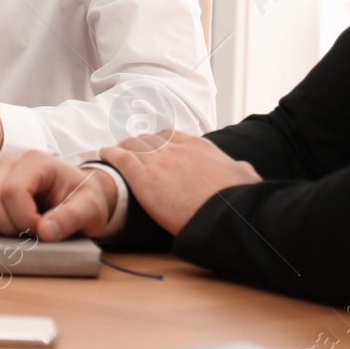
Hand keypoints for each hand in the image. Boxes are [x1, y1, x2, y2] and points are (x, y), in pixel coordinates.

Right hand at [0, 151, 117, 241]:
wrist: (79, 200)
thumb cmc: (84, 200)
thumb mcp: (90, 208)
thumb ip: (71, 218)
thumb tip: (45, 231)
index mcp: (35, 161)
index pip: (13, 191)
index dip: (25, 219)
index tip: (44, 230)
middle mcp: (9, 165)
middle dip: (9, 226)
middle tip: (33, 233)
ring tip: (24, 231)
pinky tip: (11, 231)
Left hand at [99, 131, 259, 235]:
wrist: (226, 213)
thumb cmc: (238, 199)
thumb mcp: (246, 176)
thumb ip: (241, 169)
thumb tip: (243, 168)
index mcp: (199, 146)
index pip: (172, 135)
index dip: (160, 140)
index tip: (154, 146)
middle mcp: (176, 149)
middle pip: (150, 139)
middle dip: (139, 143)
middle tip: (130, 149)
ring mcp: (159, 162)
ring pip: (133, 146)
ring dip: (123, 147)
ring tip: (115, 150)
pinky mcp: (144, 180)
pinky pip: (121, 159)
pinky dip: (110, 154)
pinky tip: (104, 153)